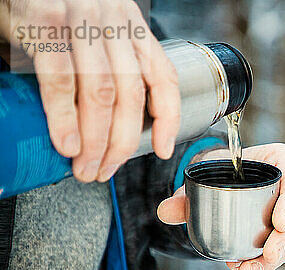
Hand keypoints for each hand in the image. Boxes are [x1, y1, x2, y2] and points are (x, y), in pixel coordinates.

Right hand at [0, 0, 180, 181]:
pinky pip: (61, 79)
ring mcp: (82, 22)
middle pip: (131, 94)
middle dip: (122, 142)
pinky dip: (65, 118)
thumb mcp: (93, 28)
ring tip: (86, 166)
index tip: (163, 149)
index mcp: (132, 26)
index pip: (164, 76)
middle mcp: (114, 22)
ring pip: (101, 93)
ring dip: (96, 139)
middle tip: (106, 169)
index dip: (169, 118)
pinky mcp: (46, 22)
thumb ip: (106, 65)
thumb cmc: (56, 3)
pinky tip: (67, 144)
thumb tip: (103, 120)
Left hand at [158, 143, 284, 269]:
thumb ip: (187, 192)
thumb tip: (165, 211)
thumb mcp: (209, 169)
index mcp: (284, 160)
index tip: (279, 222)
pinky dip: (265, 264)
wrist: (233, 175)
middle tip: (268, 255)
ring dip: (272, 260)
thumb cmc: (229, 166)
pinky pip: (284, 250)